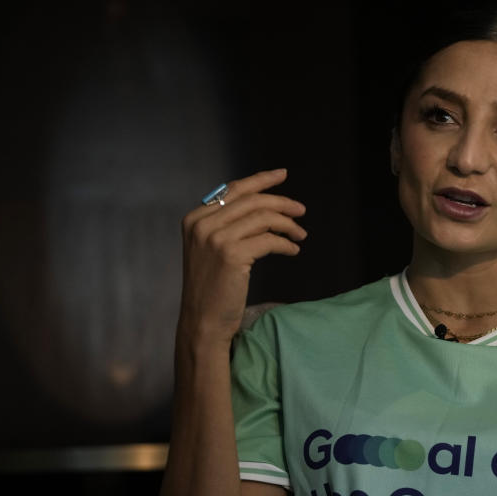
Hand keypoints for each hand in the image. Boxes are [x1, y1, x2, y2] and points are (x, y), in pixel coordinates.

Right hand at [177, 168, 306, 349]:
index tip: (282, 175)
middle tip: (301, 211)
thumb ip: (228, 225)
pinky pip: (269, 239)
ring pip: (263, 217)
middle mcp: (202, 224)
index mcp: (195, 218)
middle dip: (281, 202)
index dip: (261, 180)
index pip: (233, 189)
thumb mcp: (212, 249)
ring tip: (301, 235)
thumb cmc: (212, 288)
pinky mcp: (232, 254)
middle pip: (252, 200)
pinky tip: (293, 250)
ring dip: (288, 225)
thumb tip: (265, 206)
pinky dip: (286, 243)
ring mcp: (215, 239)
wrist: (203, 320)